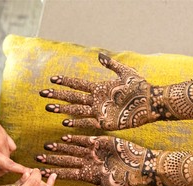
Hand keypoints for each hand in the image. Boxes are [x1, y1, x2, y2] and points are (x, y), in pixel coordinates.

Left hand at [0, 91, 26, 180]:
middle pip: (7, 163)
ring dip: (3, 160)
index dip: (18, 171)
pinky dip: (7, 151)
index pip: (8, 165)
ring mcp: (3, 138)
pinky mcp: (4, 132)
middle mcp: (0, 145)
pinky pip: (11, 145)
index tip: (27, 174)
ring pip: (9, 154)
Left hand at [35, 135, 156, 185]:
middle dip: (52, 160)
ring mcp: (93, 152)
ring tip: (47, 146)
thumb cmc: (124, 182)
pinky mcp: (100, 142)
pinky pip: (84, 139)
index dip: (53, 174)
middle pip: (66, 161)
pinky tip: (63, 138)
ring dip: (60, 148)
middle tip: (37, 158)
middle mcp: (87, 163)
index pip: (67, 174)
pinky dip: (74, 139)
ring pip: (72, 149)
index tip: (41, 174)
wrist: (139, 166)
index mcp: (88, 175)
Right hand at [39, 53, 162, 130]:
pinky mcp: (106, 123)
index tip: (52, 80)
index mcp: (100, 88)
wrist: (150, 102)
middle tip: (43, 95)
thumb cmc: (140, 87)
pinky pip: (89, 123)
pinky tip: (66, 123)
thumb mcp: (125, 73)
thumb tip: (99, 55)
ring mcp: (100, 112)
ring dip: (63, 109)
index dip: (65, 82)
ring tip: (49, 108)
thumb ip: (111, 65)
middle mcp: (97, 100)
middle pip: (73, 97)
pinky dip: (77, 123)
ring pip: (77, 110)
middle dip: (58, 96)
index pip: (78, 85)